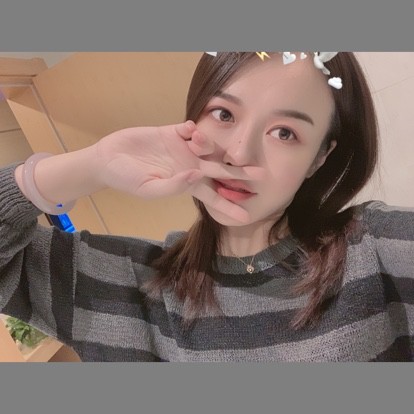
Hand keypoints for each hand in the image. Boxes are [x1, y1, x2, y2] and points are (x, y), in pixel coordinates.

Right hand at [95, 121, 263, 222]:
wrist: (109, 159)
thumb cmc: (127, 179)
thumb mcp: (149, 189)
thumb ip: (174, 185)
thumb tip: (197, 175)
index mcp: (186, 184)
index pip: (213, 196)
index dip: (228, 206)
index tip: (246, 216)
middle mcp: (189, 166)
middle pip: (221, 170)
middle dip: (240, 173)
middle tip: (260, 174)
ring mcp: (182, 149)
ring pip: (208, 145)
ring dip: (207, 143)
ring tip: (194, 141)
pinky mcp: (172, 132)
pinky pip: (190, 128)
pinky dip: (193, 129)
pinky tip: (186, 131)